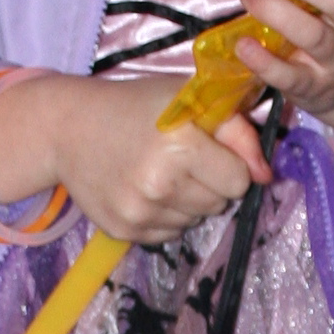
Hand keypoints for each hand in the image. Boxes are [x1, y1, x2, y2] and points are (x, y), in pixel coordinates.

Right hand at [0, 69, 271, 244]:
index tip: (206, 148)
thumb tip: (265, 176)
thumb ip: (237, 132)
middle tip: (180, 159)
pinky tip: (143, 189)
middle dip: (210, 183)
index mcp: (180, 145)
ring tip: (160, 172)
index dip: (229, 163)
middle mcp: (160, 184)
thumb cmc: (135, 106)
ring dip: (188, 201)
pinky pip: (169, 234)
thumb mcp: (189, 99)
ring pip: (196, 220)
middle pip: (220, 204)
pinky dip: (165, 216)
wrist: (67, 128)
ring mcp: (139, 212)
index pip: (239, 181)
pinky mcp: (124, 231)